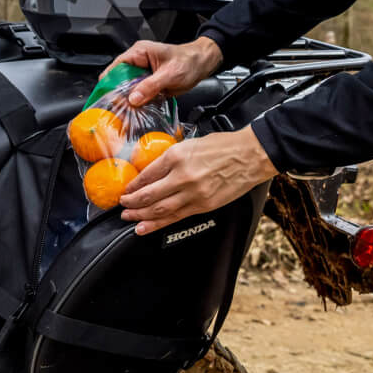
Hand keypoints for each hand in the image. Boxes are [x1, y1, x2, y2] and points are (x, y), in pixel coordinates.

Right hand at [105, 37, 223, 107]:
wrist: (202, 64)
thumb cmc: (189, 61)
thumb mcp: (170, 74)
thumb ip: (150, 86)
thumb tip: (134, 98)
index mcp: (140, 52)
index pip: (116, 66)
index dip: (110, 82)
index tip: (109, 97)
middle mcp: (138, 62)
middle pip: (120, 79)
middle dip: (119, 94)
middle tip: (120, 109)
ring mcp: (143, 74)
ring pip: (128, 88)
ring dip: (129, 100)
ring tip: (127, 113)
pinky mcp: (149, 84)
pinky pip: (138, 94)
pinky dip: (138, 103)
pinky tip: (138, 111)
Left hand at [118, 127, 277, 234]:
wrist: (250, 155)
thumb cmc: (224, 146)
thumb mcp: (190, 143)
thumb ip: (171, 158)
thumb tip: (154, 171)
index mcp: (176, 156)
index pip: (146, 175)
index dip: (133, 186)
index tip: (126, 191)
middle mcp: (182, 176)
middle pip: (149, 195)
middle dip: (131, 203)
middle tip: (122, 207)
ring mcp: (193, 193)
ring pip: (160, 209)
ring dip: (141, 216)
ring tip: (129, 219)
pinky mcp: (204, 205)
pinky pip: (176, 217)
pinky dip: (158, 224)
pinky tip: (146, 228)